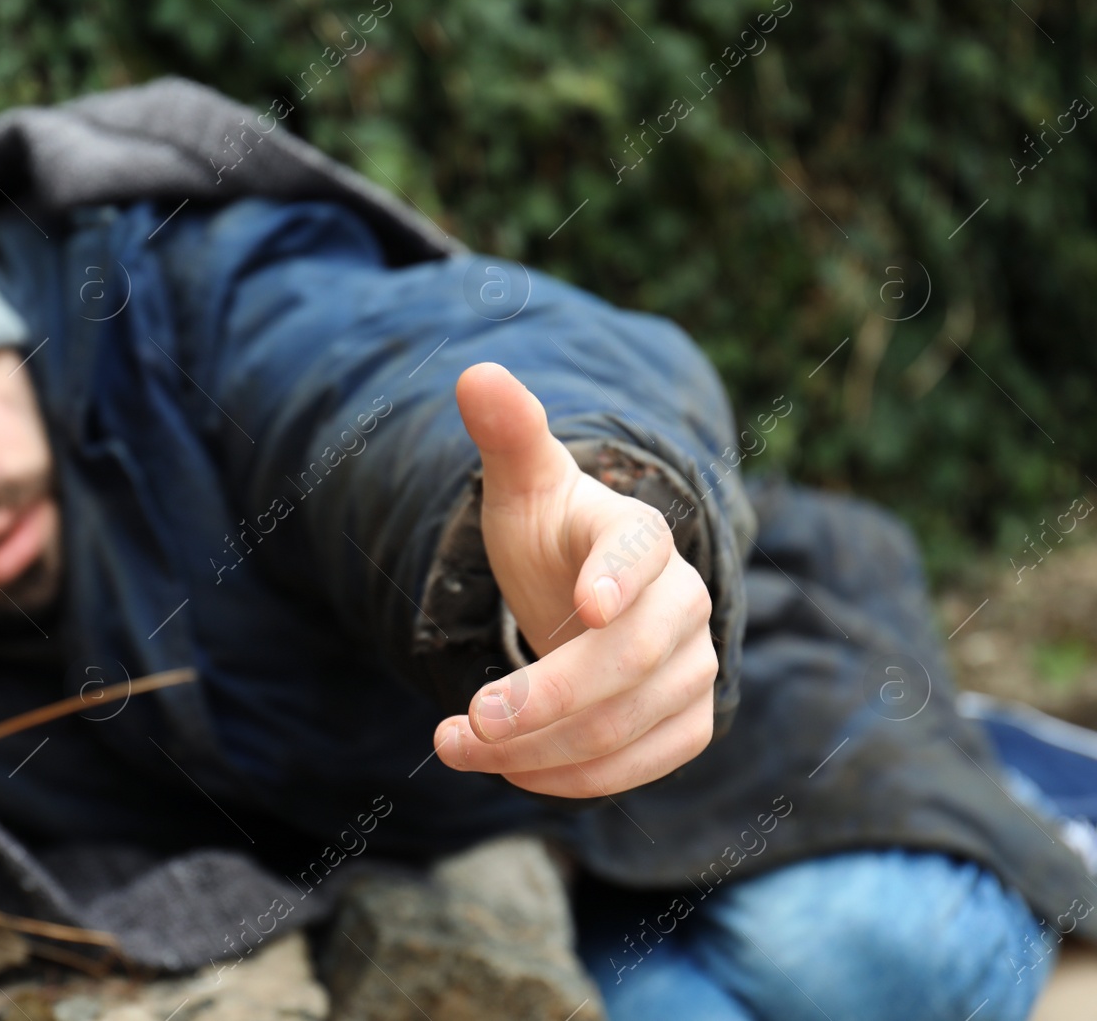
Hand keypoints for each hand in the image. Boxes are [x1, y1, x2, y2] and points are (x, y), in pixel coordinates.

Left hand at [433, 362, 717, 797]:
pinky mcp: (688, 721)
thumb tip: (474, 372)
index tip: (586, 607)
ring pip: (631, 723)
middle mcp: (681, 601)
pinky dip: (581, 779)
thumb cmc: (551, 533)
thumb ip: (507, 434)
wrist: (586, 592)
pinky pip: (648, 762)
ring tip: (459, 748)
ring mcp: (693, 665)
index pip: (641, 551)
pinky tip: (516, 773)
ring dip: (544, 751)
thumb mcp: (523, 484)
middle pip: (628, 661)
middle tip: (464, 725)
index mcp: (637, 533)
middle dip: (544, 701)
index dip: (619, 577)